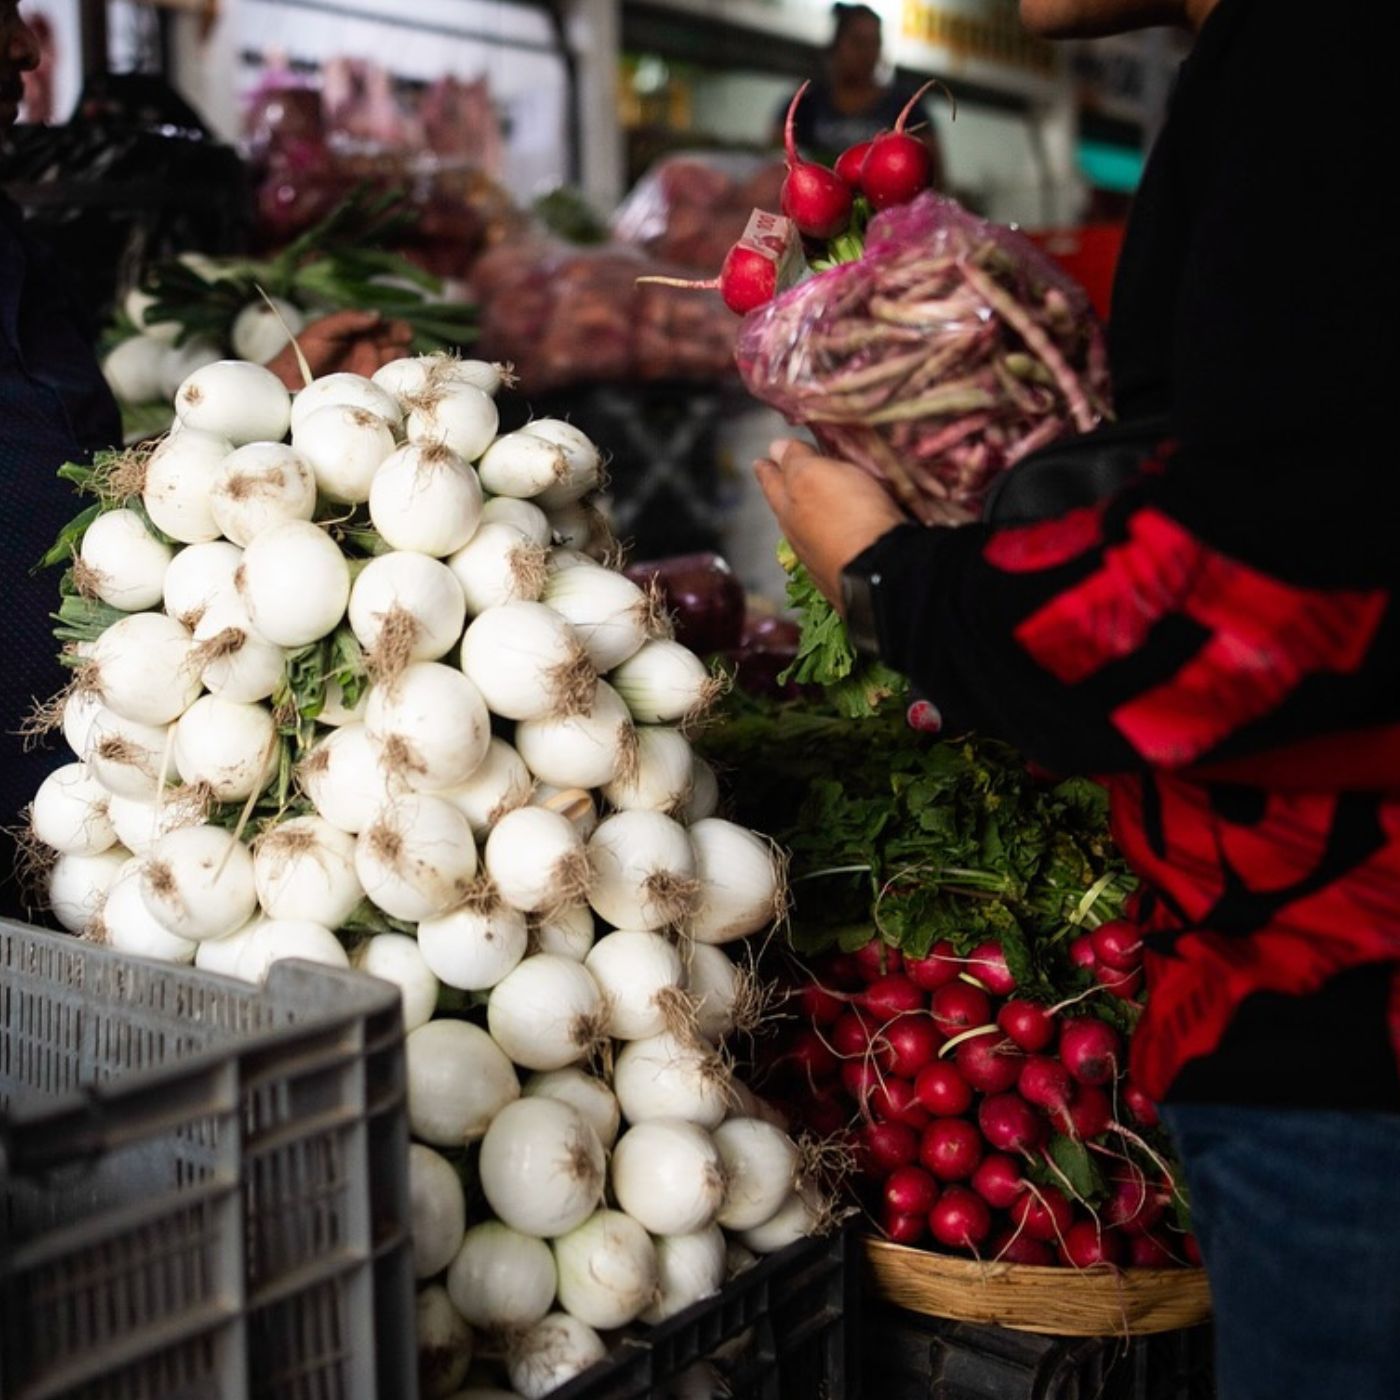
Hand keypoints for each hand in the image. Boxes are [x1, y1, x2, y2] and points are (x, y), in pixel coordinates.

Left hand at [266, 309, 414, 387]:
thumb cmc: (301, 355)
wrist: (286, 386)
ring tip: (392, 360)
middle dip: (402, 346)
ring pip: (395, 369)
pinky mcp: (368, 394)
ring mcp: (370, 376)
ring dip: (399, 364)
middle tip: (403, 345)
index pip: (387, 331)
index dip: (398, 330)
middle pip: (397, 349)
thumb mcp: (321, 330)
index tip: (404, 333)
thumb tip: (378, 315)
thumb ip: (347, 319)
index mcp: (360, 337)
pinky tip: (387, 377)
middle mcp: (368, 356)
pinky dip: (392, 383)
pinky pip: (387, 389)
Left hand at [754, 438, 907, 608]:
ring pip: (808, 533)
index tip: (760, 461)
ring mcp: (821, 562)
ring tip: (813, 506)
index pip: (774, 482)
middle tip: (782, 480)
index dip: (769, 469)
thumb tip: (774, 449)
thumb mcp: (818, 475)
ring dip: (809, 518)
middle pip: (788, 510)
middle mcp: (799, 539)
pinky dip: (832, 539)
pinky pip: (833, 551)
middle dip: (786, 493)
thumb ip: (796, 461)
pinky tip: (839, 540)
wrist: (880, 575)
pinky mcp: (845, 578)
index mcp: (789, 510)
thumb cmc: (847, 516)